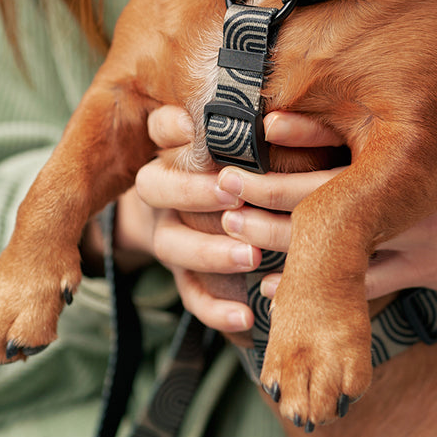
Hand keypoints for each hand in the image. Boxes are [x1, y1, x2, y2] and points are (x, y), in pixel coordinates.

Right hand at [133, 107, 343, 332]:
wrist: (228, 209)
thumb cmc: (260, 159)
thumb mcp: (259, 140)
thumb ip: (260, 130)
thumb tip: (281, 117)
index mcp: (178, 146)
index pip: (160, 128)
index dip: (171, 127)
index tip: (193, 127)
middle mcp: (165, 187)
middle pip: (155, 186)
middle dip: (193, 191)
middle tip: (233, 193)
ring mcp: (170, 232)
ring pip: (171, 244)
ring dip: (210, 251)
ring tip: (252, 256)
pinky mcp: (185, 273)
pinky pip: (192, 294)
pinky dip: (216, 309)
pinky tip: (246, 319)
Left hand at [228, 14, 436, 327]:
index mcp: (434, 138)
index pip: (355, 133)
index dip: (302, 127)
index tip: (257, 120)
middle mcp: (421, 190)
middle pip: (327, 195)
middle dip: (266, 188)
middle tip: (217, 179)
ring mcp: (421, 236)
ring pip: (334, 247)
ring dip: (275, 237)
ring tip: (227, 222)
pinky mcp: (426, 271)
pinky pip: (356, 286)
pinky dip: (312, 286)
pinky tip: (267, 283)